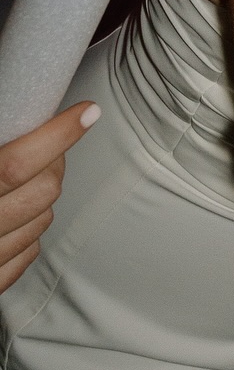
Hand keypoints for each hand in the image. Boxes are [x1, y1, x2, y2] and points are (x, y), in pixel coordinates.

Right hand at [0, 102, 98, 292]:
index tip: (86, 112)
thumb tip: (12, 115)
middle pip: (40, 193)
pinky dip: (29, 231)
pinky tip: (14, 214)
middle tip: (50, 143)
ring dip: (43, 195)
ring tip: (29, 176)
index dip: (57, 136)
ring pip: (40, 223)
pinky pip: (24, 257)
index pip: (14, 166)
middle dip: (55, 161)